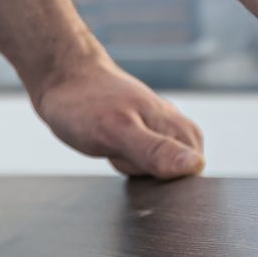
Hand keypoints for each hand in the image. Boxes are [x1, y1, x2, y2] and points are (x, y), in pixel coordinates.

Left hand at [30, 53, 205, 178]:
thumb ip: (156, 150)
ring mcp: (160, 129)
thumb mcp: (117, 131)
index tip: (134, 159)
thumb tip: (196, 166)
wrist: (61, 76)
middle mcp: (176, 129)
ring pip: (152, 172)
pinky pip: (140, 162)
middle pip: (171, 179)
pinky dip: (121, 158)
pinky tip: (108, 144)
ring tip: (111, 142)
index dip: (160, 180)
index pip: (192, 178)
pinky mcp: (143, 133)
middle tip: (117, 147)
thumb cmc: (85, 104)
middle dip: (141, 173)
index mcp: (181, 129)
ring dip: (127, 165)